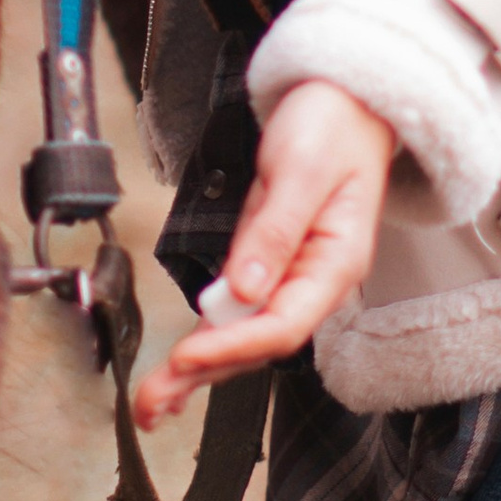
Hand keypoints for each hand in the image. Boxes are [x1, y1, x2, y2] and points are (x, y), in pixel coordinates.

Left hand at [132, 81, 395, 426]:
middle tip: (153, 402)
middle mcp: (315, 280)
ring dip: (199, 368)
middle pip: (259, 343)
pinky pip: (237, 311)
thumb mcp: (302, 169)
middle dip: (204, 374)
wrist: (347, 97)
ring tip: (154, 400)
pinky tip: (181, 366)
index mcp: (336, 263)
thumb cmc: (333, 124)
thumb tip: (243, 289)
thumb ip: (274, 230)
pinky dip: (207, 338)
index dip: (232, 344)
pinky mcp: (269, 262)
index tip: (187, 355)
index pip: (283, 324)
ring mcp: (292, 274)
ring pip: (244, 335)